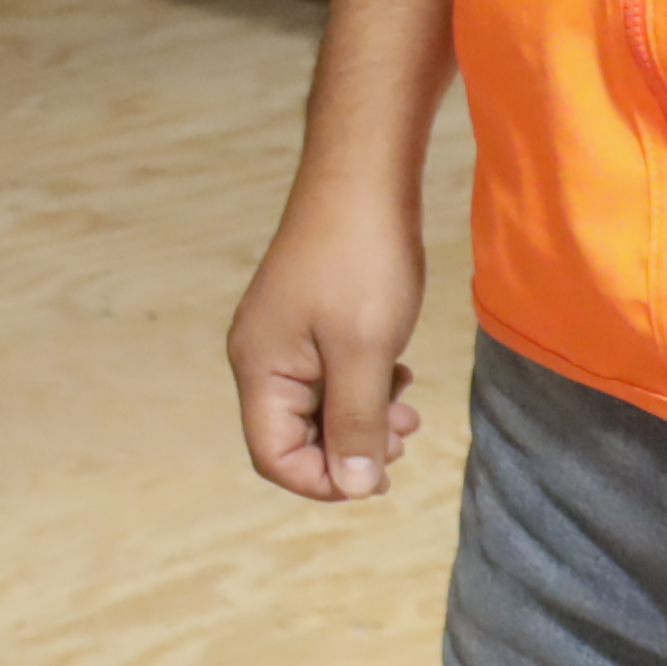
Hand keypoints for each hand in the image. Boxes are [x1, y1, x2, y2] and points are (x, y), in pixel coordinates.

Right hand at [225, 177, 431, 500]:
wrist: (363, 178)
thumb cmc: (361, 259)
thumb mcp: (365, 351)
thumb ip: (356, 423)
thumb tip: (353, 487)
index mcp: (259, 368)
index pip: (274, 457)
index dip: (324, 479)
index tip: (380, 475)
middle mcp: (262, 358)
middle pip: (295, 437)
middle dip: (351, 448)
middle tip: (405, 432)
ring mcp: (285, 338)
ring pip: (318, 409)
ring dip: (363, 419)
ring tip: (407, 406)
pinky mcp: (309, 321)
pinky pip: (330, 378)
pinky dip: (364, 388)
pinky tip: (396, 372)